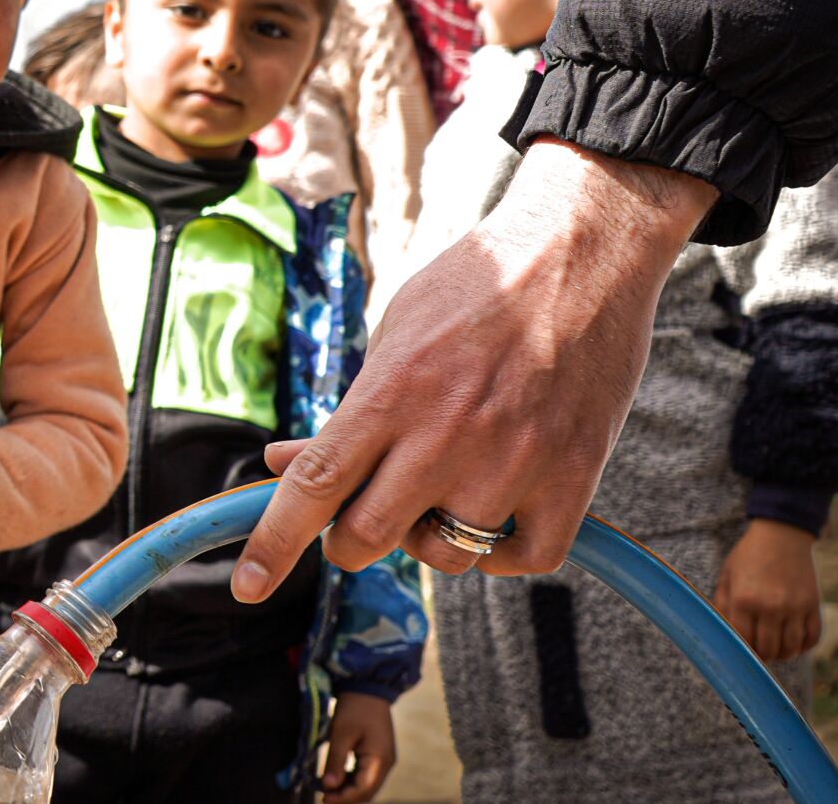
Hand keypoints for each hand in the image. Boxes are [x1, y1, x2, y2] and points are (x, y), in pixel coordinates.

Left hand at [237, 141, 714, 598]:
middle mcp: (447, 434)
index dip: (275, 542)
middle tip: (362, 518)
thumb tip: (285, 468)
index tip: (251, 587)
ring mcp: (515, 459)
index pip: (316, 486)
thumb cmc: (478, 286)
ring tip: (445, 488)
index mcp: (392, 392)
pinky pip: (526, 558)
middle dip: (349, 542)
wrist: (585, 250)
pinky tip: (497, 515)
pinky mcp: (575, 474)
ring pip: (447, 555)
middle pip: (368, 537)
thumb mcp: (394, 335)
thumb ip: (348, 411)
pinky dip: (503, 553)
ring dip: (432, 539)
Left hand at [320, 692, 395, 803]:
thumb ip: (336, 762)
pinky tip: (337, 779)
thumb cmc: (355, 707)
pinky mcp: (378, 754)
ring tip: (327, 789)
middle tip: (323, 797)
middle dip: (346, 798)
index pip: (363, 790)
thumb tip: (329, 786)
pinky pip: (366, 775)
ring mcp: (384, 759)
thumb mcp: (341, 734)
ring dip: (349, 790)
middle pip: (367, 791)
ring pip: (367, 785)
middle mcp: (386, 763)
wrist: (368, 686)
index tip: (323, 799)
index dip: (343, 798)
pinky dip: (352, 780)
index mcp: (380, 760)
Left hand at [713, 519, 821, 661]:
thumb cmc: (748, 556)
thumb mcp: (727, 576)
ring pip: (791, 648)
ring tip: (776, 650)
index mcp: (744, 599)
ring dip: (783, 654)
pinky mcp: (813, 604)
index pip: (743, 642)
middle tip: (759, 654)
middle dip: (761, 656)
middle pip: (768, 649)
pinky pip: (813, 637)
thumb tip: (721, 634)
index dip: (741, 652)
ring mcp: (794, 606)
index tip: (740, 653)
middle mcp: (770, 606)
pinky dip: (804, 646)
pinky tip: (794, 643)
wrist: (782, 534)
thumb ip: (721, 605)